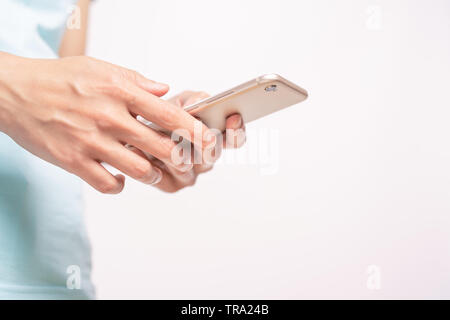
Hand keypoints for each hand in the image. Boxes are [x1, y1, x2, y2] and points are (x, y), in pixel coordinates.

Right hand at [0, 53, 213, 193]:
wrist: (14, 92)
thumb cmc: (60, 78)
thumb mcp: (101, 68)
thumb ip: (136, 81)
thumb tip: (165, 90)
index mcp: (120, 92)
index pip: (169, 115)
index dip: (195, 131)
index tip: (209, 142)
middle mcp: (109, 117)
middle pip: (161, 146)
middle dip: (180, 158)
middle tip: (183, 161)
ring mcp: (91, 141)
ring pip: (140, 169)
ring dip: (152, 173)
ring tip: (151, 168)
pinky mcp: (74, 162)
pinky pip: (109, 185)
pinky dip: (120, 184)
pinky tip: (119, 176)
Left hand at [126, 90, 245, 192]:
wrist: (136, 135)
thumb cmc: (163, 117)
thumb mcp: (181, 102)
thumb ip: (195, 99)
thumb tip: (200, 103)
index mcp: (215, 138)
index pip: (235, 139)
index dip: (236, 130)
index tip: (232, 118)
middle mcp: (206, 159)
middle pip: (213, 154)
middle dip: (199, 139)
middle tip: (192, 126)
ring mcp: (191, 175)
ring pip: (189, 164)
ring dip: (174, 147)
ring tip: (161, 133)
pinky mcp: (172, 185)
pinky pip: (170, 176)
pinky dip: (157, 160)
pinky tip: (147, 149)